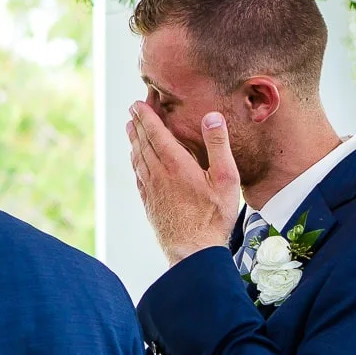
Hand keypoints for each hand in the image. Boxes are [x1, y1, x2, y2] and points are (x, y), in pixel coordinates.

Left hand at [127, 102, 243, 265]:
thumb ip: (217, 145)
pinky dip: (135, 161)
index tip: (138, 103)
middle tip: (133, 109)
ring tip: (130, 129)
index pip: (156, 132)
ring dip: (134, 140)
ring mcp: (151, 189)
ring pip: (138, 158)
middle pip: (143, 142)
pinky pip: (138, 176)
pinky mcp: (149, 203)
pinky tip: (136, 160)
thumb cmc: (213, 216)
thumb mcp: (225, 178)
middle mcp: (158, 173)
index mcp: (175, 163)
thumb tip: (211, 116)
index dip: (146, 116)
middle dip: (138, 123)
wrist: (192, 251)